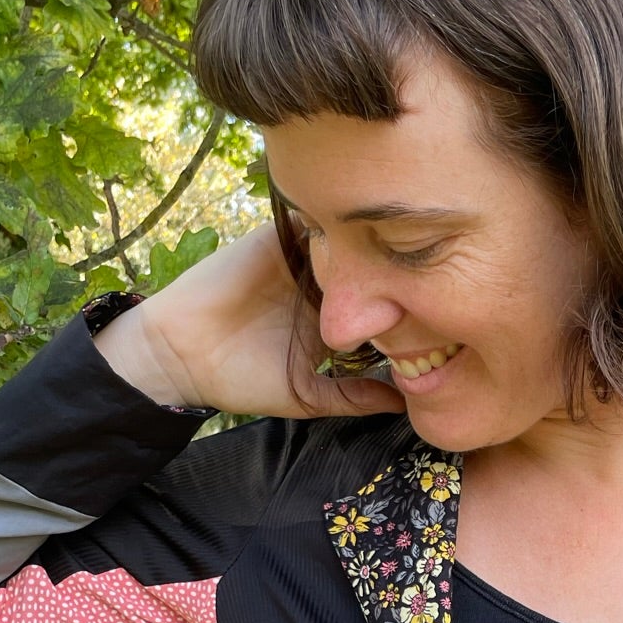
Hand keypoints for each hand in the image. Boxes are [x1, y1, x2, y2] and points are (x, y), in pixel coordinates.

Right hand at [89, 221, 406, 418]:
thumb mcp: (306, 397)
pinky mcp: (275, 238)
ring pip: (345, 239)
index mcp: (330, 319)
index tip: (440, 306)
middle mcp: (318, 284)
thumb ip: (352, 397)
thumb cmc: (239, 380)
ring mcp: (298, 258)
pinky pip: (310, 218)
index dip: (406, 303)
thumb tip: (401, 404)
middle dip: (396, 265)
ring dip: (370, 237)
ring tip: (408, 236)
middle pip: (369, 265)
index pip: (378, 303)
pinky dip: (334, 218)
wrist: (182, 355)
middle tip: (435, 264)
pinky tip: (363, 222)